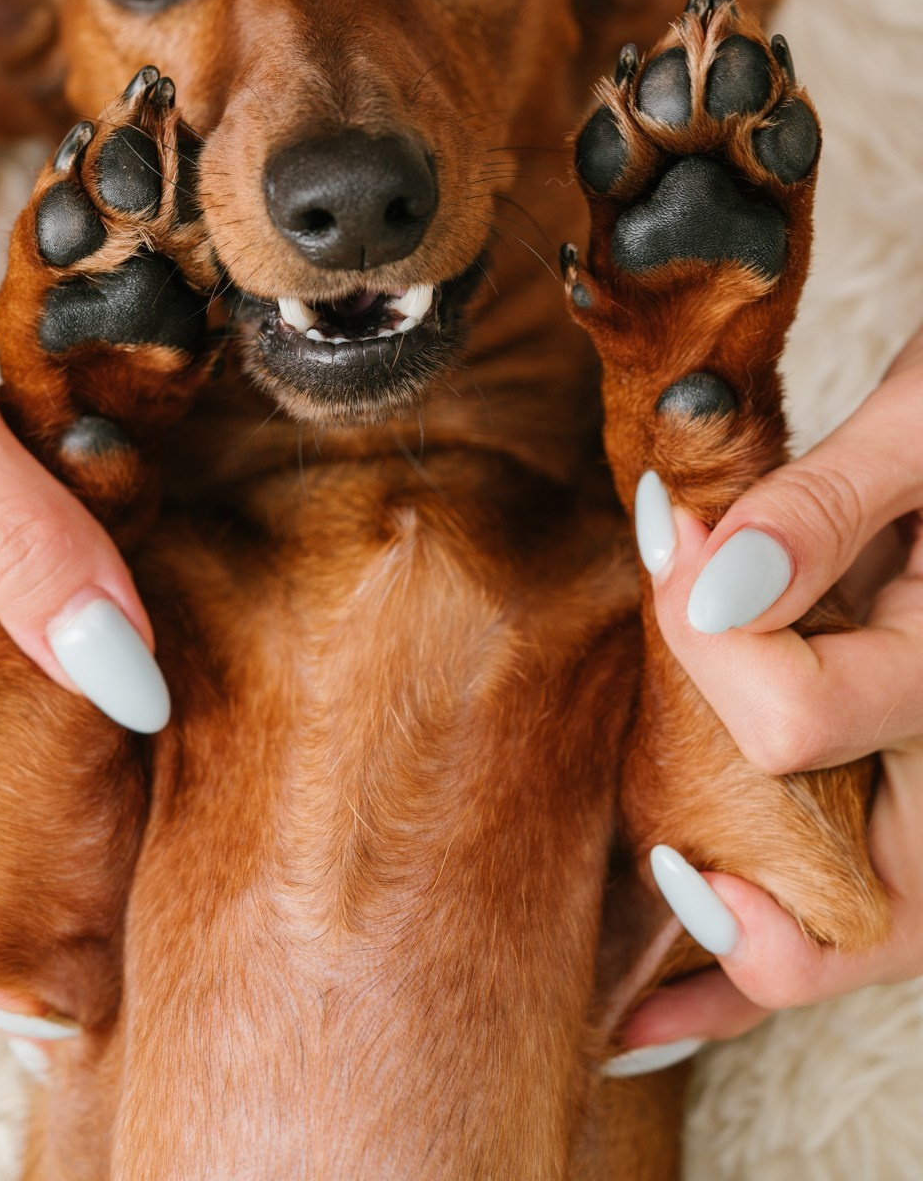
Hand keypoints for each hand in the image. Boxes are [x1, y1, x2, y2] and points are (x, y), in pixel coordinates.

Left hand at [626, 328, 922, 1053]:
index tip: (674, 535)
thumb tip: (714, 582)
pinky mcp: (906, 778)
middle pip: (857, 909)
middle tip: (658, 858)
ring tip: (631, 1008)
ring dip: (744, 955)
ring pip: (858, 934)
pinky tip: (654, 1019)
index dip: (706, 641)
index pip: (797, 724)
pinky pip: (852, 909)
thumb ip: (825, 508)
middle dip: (733, 892)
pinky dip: (762, 954)